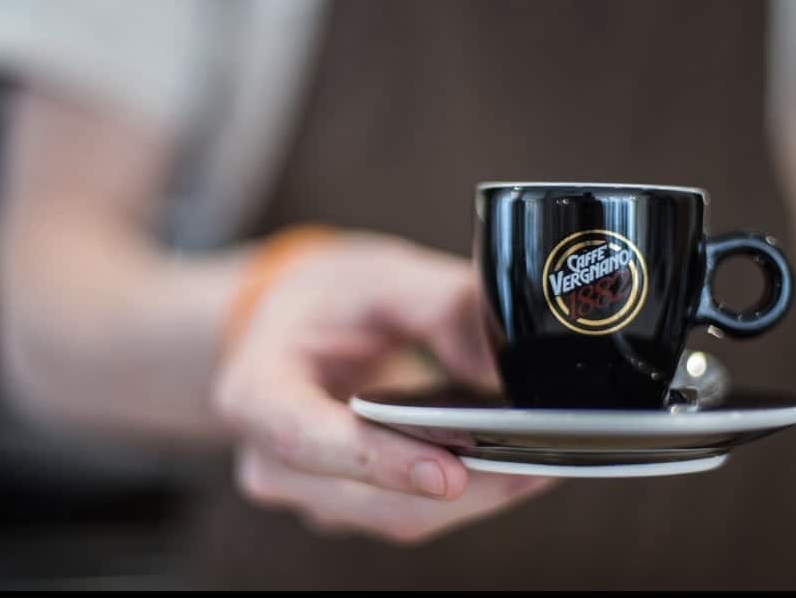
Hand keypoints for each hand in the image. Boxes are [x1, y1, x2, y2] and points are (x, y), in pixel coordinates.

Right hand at [212, 232, 555, 542]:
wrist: (296, 326)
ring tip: (539, 461)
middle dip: (461, 489)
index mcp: (255, 392)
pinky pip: (412, 513)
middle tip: (536, 461)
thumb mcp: (375, 276)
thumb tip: (503, 359)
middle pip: (367, 500)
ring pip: (399, 518)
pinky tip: (509, 465)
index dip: (378, 461)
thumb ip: (439, 305)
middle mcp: (271, 459)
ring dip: (474, 497)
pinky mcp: (349, 507)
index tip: (449, 472)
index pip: (306, 440)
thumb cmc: (326, 300)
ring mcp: (309, 493)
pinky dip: (466, 495)